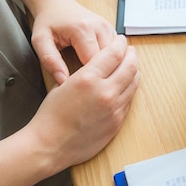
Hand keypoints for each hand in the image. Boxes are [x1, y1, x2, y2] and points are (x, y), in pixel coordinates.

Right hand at [26, 34, 138, 169]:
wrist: (50, 145)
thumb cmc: (52, 115)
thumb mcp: (64, 83)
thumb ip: (86, 72)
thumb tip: (102, 62)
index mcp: (89, 78)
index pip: (114, 53)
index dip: (120, 43)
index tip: (121, 40)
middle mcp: (105, 92)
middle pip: (130, 66)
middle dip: (132, 55)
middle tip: (131, 51)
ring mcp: (114, 108)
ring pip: (134, 83)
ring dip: (134, 71)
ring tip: (130, 66)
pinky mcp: (117, 122)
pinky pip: (129, 100)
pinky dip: (130, 89)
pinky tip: (125, 85)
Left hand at [30, 0, 117, 84]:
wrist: (57, 3)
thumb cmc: (48, 22)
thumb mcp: (41, 41)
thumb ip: (50, 61)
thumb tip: (62, 81)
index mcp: (82, 29)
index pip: (94, 62)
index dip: (90, 79)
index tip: (82, 90)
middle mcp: (99, 27)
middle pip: (111, 60)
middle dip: (103, 75)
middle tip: (94, 89)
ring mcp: (108, 27)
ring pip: (119, 56)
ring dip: (111, 69)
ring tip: (101, 81)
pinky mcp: (112, 30)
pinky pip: (119, 51)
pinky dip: (114, 62)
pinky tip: (105, 70)